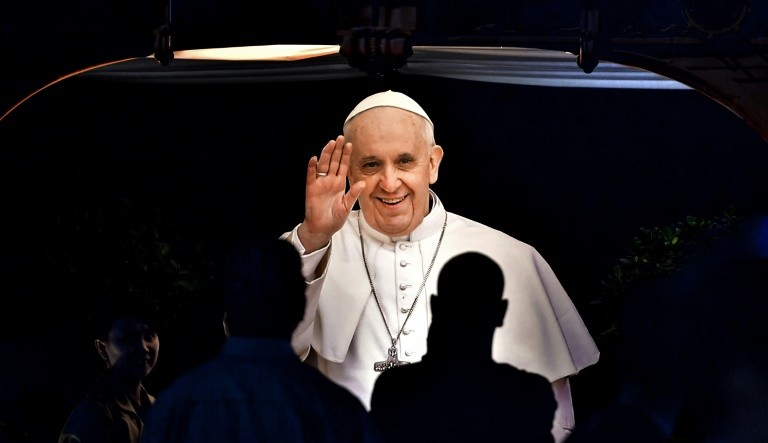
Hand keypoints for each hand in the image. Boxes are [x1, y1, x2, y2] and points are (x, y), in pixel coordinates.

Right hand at [298, 135, 364, 251]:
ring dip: (326, 154)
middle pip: (333, 161)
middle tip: (340, 138)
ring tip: (330, 144)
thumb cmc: (335, 218)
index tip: (349, 144)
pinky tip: (314, 159)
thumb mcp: (347, 206)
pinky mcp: (311, 189)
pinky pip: (311, 176)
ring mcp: (320, 184)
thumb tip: (363, 183)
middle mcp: (330, 181)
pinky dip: (312, 167)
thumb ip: (353, 194)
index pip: (343, 166)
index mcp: (339, 184)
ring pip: (323, 165)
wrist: (322, 228)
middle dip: (336, 150)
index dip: (345, 155)